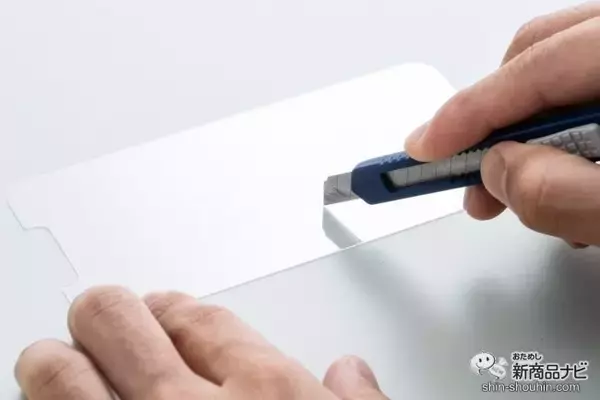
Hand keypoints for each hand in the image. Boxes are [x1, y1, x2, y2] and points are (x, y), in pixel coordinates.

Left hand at [15, 286, 387, 399]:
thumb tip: (351, 373)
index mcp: (266, 393)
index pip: (199, 318)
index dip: (172, 307)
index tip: (161, 307)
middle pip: (117, 321)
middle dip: (105, 315)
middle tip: (103, 320)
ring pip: (57, 375)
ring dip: (55, 363)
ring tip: (56, 359)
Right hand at [405, 1, 599, 247]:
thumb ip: (567, 194)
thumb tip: (502, 172)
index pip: (533, 68)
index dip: (466, 114)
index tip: (423, 150)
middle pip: (539, 55)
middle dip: (494, 124)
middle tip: (473, 181)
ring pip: (563, 74)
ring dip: (529, 136)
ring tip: (524, 193)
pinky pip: (588, 90)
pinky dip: (567, 134)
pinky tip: (574, 179)